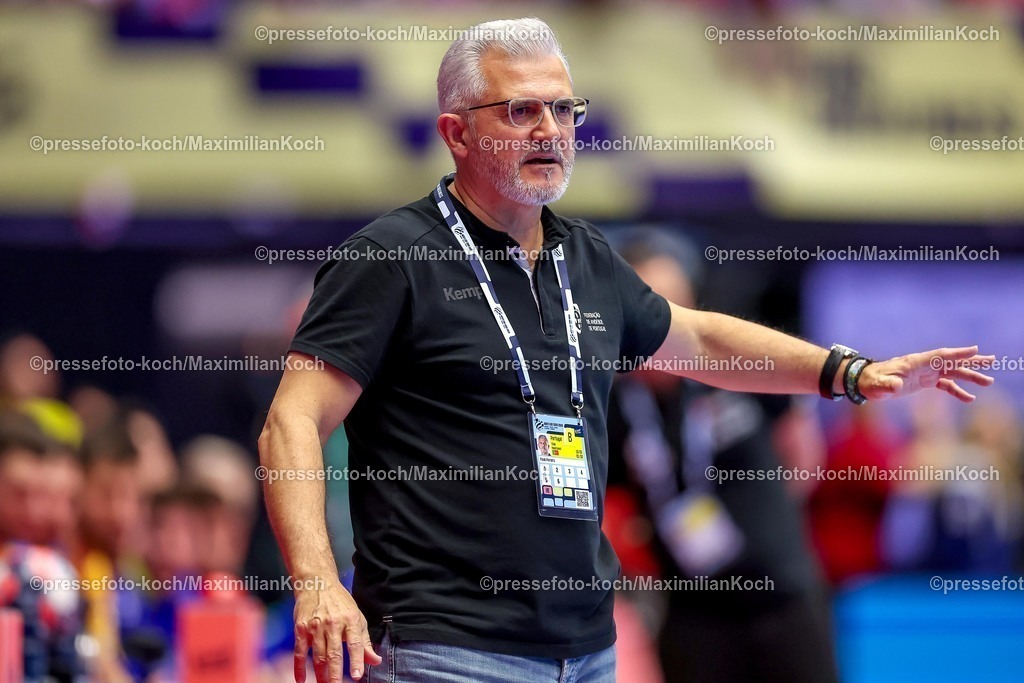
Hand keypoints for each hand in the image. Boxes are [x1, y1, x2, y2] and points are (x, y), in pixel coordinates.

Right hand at [293, 577, 381, 681]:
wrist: (316, 583)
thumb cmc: (339, 602)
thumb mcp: (357, 617)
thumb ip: (365, 641)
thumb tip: (375, 660)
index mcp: (350, 620)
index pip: (355, 643)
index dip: (356, 660)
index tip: (357, 676)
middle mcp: (332, 623)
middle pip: (334, 654)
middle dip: (335, 675)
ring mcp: (315, 626)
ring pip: (318, 656)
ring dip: (321, 674)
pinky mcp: (300, 629)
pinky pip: (300, 652)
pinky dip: (299, 668)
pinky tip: (301, 680)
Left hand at [858, 346, 994, 402]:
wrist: (865, 382)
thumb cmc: (871, 381)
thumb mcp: (878, 384)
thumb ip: (888, 384)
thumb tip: (896, 386)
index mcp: (915, 362)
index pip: (940, 356)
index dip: (957, 353)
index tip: (975, 350)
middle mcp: (923, 365)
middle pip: (951, 362)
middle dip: (971, 361)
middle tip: (992, 361)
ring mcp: (925, 373)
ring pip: (952, 372)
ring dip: (970, 376)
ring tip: (989, 381)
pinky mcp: (924, 382)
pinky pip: (945, 385)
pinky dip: (957, 390)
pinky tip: (970, 398)